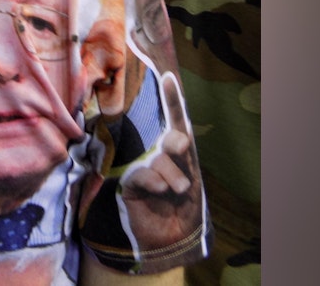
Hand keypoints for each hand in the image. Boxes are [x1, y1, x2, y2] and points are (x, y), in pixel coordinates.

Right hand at [119, 72, 203, 252]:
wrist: (167, 240)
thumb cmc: (182, 210)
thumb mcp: (190, 182)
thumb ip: (184, 159)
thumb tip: (177, 140)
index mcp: (175, 153)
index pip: (176, 122)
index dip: (172, 100)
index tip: (168, 78)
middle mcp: (158, 155)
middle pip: (170, 138)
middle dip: (176, 145)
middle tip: (180, 151)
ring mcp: (142, 166)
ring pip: (159, 159)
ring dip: (172, 176)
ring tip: (175, 191)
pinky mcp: (129, 182)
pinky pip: (142, 173)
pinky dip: (154, 182)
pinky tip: (158, 191)